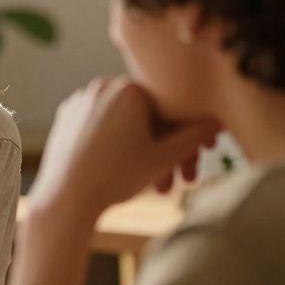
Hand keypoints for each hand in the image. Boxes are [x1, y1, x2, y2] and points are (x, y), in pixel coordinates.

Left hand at [29, 77, 219, 221]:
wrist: (65, 198)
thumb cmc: (117, 177)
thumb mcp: (164, 158)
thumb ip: (194, 136)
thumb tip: (218, 121)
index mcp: (129, 88)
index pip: (168, 108)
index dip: (185, 135)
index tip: (195, 161)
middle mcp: (102, 85)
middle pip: (144, 116)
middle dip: (162, 148)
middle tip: (176, 181)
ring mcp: (80, 99)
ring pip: (121, 121)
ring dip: (139, 147)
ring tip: (149, 183)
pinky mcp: (66, 116)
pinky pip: (99, 125)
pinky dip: (113, 142)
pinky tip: (119, 167)